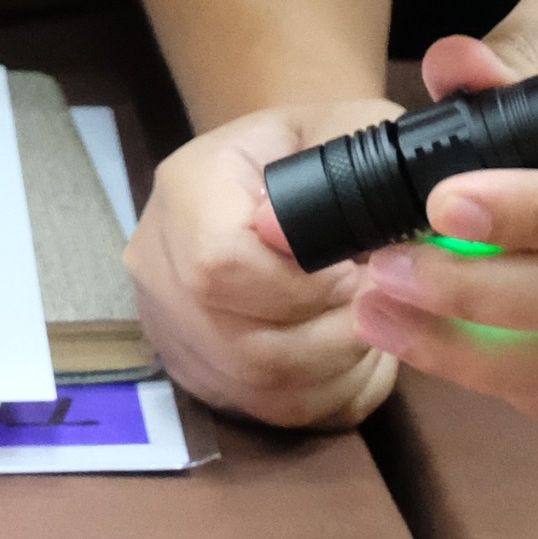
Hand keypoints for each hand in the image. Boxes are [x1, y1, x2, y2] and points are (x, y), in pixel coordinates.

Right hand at [124, 104, 408, 427]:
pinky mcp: (195, 369)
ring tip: (378, 325)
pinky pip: (267, 410)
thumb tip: (376, 248)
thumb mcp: (350, 128)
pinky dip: (328, 393)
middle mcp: (157, 260)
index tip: (360, 270)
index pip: (221, 265)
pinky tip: (357, 355)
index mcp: (187, 188)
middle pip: (244, 342)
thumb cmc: (318, 147)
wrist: (276, 169)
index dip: (305, 286)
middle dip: (334, 333)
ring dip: (339, 368)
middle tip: (380, 301)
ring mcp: (169, 324)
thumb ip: (367, 174)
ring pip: (259, 386)